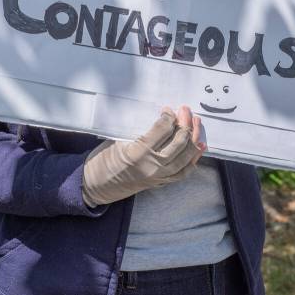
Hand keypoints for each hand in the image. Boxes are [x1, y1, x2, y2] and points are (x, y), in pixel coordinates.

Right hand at [82, 106, 203, 206]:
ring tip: (197, 124)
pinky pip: (183, 172)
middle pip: (179, 142)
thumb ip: (138, 131)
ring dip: (194, 139)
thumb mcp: (116, 140)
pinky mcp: (160, 183)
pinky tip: (198, 147)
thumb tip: (158, 118)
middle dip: (185, 123)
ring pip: (186, 157)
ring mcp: (159, 177)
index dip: (169, 116)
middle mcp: (152, 167)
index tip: (168, 108)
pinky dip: (193, 159)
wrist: (95, 186)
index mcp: (138, 153)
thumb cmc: (102, 160)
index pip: (163, 130)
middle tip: (185, 110)